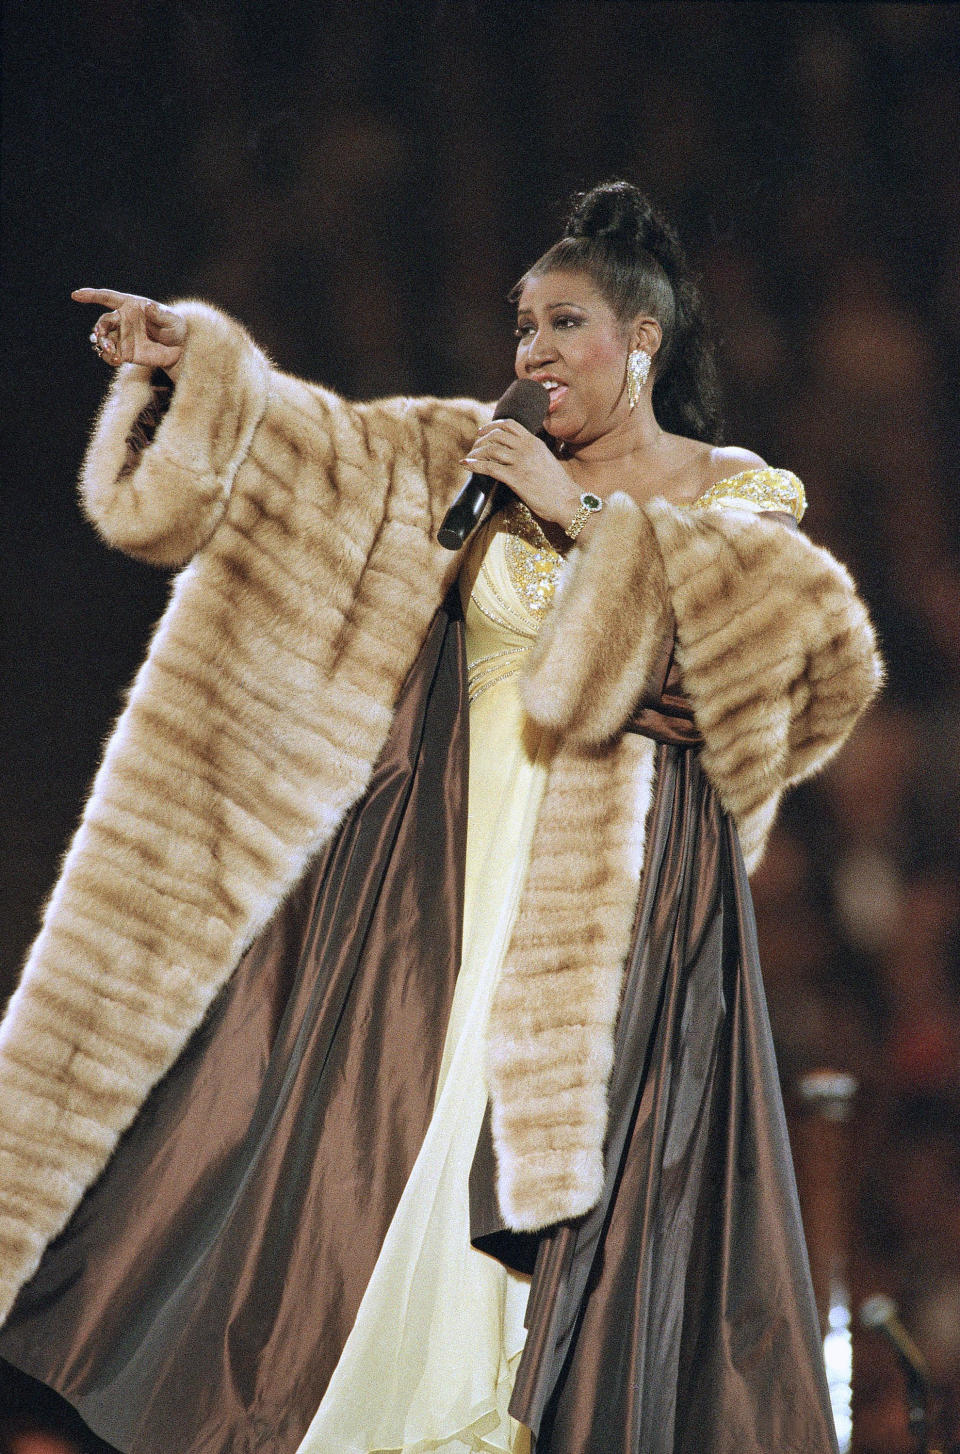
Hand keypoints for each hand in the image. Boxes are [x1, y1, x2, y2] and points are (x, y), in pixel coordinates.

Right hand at [72, 288, 186, 378]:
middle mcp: (122, 320)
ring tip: (110, 352)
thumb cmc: (176, 328)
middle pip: (103, 322)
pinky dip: (109, 358)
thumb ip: (159, 314)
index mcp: (130, 306)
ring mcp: (122, 337)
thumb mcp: (171, 320)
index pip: (107, 298)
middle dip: (99, 329)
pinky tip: (116, 361)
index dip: (91, 295)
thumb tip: (149, 306)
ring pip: (104, 339)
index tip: (76, 295)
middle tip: (101, 338)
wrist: (179, 349)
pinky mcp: (124, 353)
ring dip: (102, 345)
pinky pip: (110, 355)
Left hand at [463, 420, 579, 527]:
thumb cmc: (558, 486)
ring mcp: (521, 462)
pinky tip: (467, 465)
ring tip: (469, 457)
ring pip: (491, 448)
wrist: (568, 501)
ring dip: (476, 452)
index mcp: (535, 442)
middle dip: (481, 440)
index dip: (492, 426)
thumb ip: (532, 454)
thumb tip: (515, 455)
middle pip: (497, 434)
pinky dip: (475, 464)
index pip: (510, 424)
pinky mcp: (516, 478)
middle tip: (474, 448)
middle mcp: (527, 448)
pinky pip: (490, 467)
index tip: (482, 432)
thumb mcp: (546, 461)